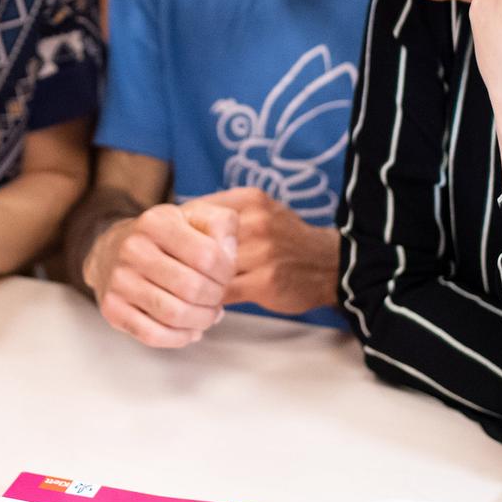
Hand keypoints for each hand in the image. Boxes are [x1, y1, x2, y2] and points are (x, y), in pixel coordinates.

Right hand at [83, 203, 236, 347]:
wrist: (112, 250)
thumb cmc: (162, 238)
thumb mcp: (194, 217)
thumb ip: (222, 224)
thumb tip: (228, 253)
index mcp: (156, 223)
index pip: (207, 256)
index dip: (226, 272)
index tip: (224, 275)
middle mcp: (132, 249)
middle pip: (192, 288)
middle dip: (215, 298)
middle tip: (216, 297)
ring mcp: (119, 281)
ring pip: (174, 315)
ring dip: (201, 320)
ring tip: (207, 314)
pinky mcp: (112, 308)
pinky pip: (153, 335)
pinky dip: (179, 338)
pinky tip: (189, 329)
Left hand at [187, 188, 338, 315]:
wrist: (331, 265)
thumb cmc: (286, 238)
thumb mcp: (260, 210)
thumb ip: (224, 213)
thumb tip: (175, 221)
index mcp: (249, 200)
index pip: (195, 211)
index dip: (177, 231)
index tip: (169, 245)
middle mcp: (256, 222)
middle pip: (197, 241)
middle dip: (181, 258)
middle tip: (172, 270)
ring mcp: (262, 253)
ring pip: (207, 269)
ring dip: (194, 282)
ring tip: (188, 289)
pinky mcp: (265, 282)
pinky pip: (221, 293)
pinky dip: (209, 300)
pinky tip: (207, 301)